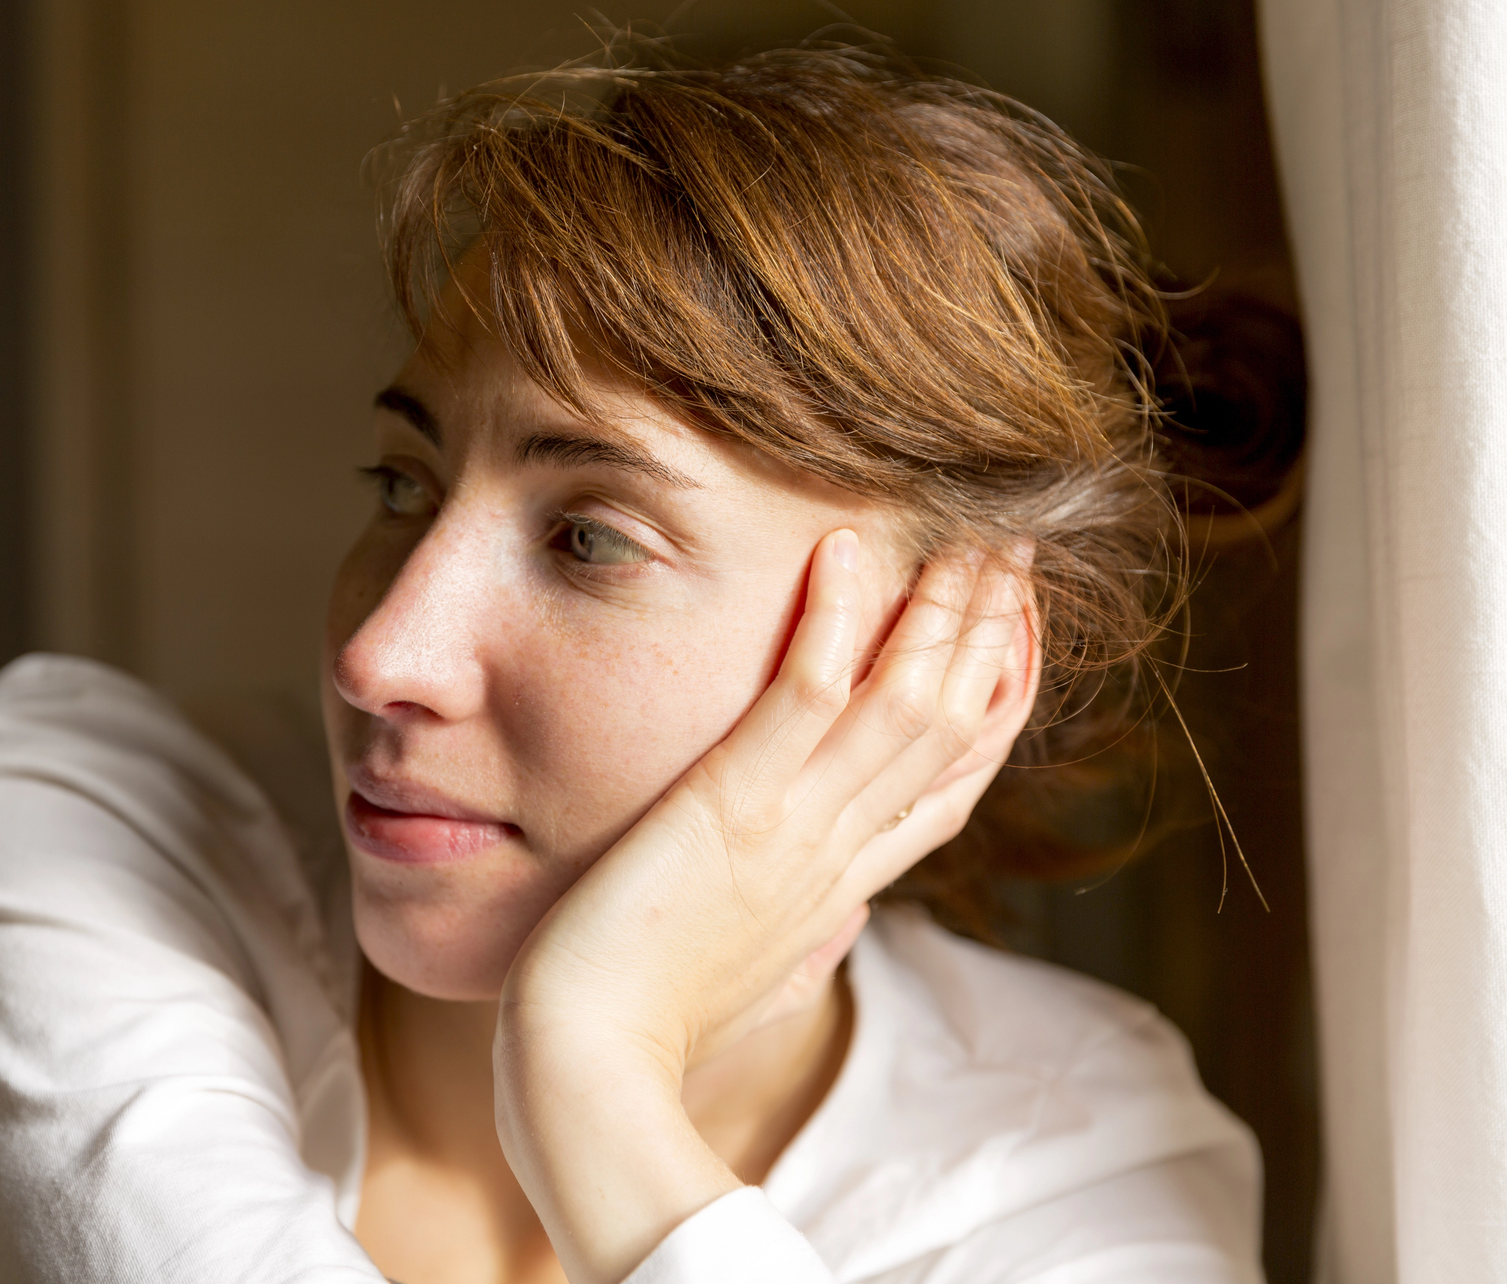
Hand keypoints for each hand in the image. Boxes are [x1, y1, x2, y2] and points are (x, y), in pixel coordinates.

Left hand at [493, 530, 1037, 1282]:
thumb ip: (797, 940)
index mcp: (840, 888)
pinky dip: (834, 623)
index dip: (997, 706)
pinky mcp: (734, 807)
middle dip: (992, 635)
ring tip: (967, 535)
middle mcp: (838, 853)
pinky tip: (846, 550)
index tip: (1015, 636)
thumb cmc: (651, 1029)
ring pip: (907, 704)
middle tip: (1014, 554)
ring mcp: (795, 828)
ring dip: (944, 613)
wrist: (590, 1071)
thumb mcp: (750, 976)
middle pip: (952, 728)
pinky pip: (804, 699)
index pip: (951, 785)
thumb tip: (828, 931)